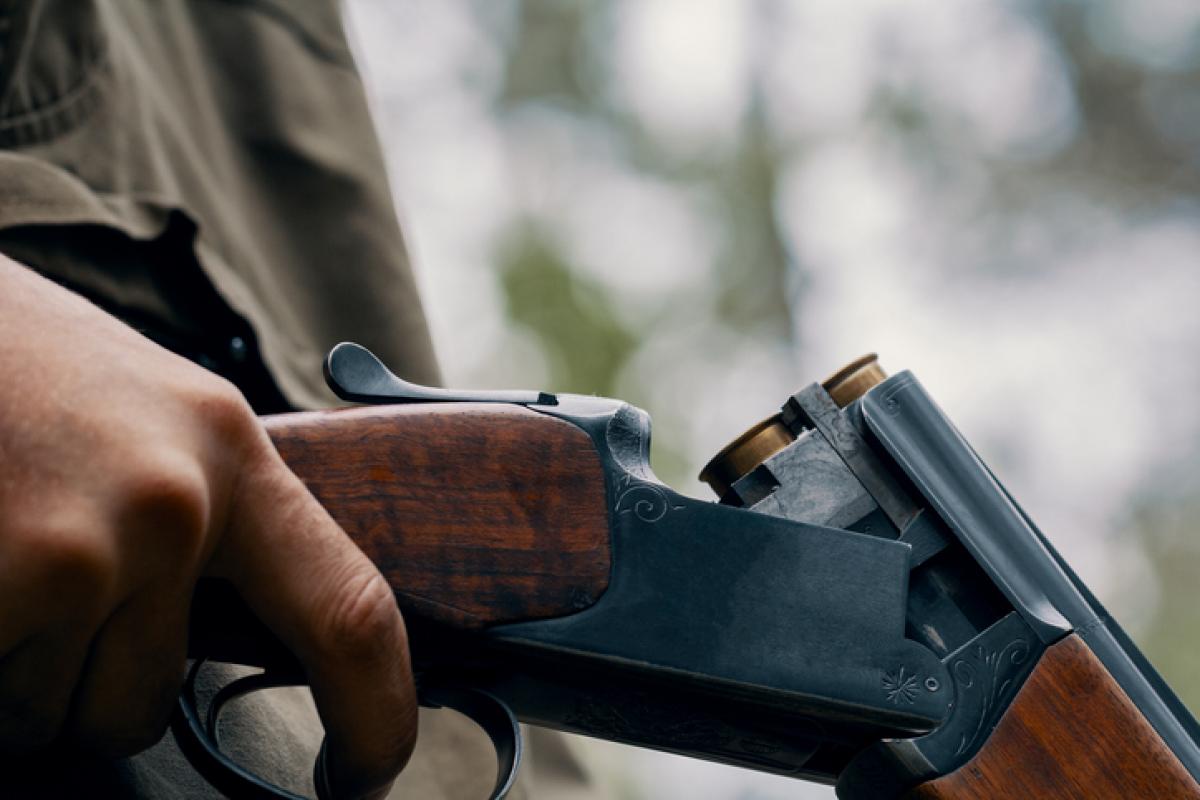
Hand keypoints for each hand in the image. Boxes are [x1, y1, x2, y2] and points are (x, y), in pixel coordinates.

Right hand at [0, 255, 415, 798]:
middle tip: (44, 594)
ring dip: (17, 672)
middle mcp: (173, 506)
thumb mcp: (162, 421)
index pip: (351, 612)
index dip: (377, 713)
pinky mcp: (0, 581)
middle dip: (86, 693)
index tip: (370, 771)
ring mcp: (79, 548)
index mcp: (234, 458)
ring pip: (51, 715)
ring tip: (0, 554)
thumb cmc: (31, 368)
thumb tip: (256, 636)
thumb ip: (216, 519)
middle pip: (146, 705)